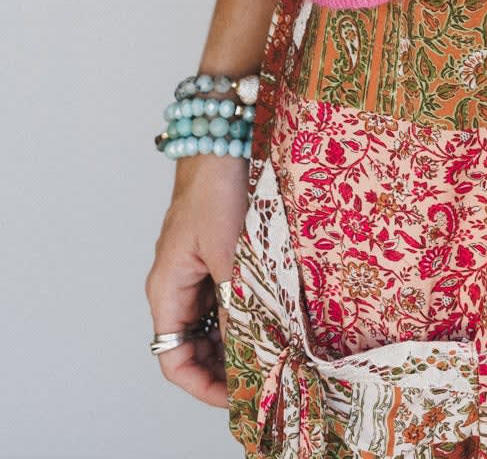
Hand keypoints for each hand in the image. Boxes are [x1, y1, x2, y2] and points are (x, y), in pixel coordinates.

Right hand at [144, 156, 250, 408]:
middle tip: (266, 379)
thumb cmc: (218, 188)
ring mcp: (196, 268)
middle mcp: (176, 285)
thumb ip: (238, 303)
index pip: (173, 359)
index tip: (242, 396)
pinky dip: (246, 311)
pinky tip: (274, 316)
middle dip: (224, 368)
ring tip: (275, 354)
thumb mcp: (231, 252)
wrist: (225, 134)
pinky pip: (226, 296)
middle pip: (193, 346)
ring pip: (212, 323)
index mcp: (167, 289)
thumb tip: (254, 350)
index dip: (204, 386)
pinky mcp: (216, 252)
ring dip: (238, 340)